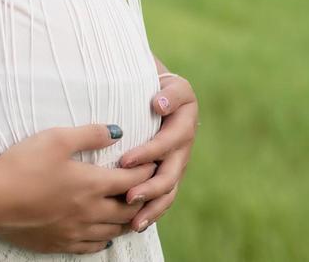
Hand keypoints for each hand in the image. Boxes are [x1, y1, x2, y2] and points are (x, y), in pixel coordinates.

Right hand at [0, 123, 158, 254]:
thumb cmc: (21, 166)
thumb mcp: (56, 139)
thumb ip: (90, 134)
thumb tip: (118, 131)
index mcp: (92, 185)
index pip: (132, 181)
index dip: (147, 172)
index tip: (155, 163)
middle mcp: (89, 213)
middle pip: (128, 211)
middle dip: (143, 199)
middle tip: (150, 189)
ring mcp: (74, 232)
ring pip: (113, 232)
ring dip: (127, 221)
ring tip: (134, 211)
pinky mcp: (59, 244)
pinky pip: (92, 247)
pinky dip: (105, 239)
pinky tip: (105, 235)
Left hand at [116, 72, 198, 232]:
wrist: (163, 95)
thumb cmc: (162, 87)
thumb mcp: (171, 84)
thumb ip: (168, 94)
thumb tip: (159, 105)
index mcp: (184, 124)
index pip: (166, 143)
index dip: (148, 153)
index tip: (124, 160)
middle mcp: (183, 148)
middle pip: (170, 174)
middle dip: (149, 189)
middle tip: (128, 198)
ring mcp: (176, 164)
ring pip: (168, 192)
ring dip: (152, 208)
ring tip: (134, 222)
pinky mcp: (168, 175)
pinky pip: (163, 198)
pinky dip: (151, 211)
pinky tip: (135, 224)